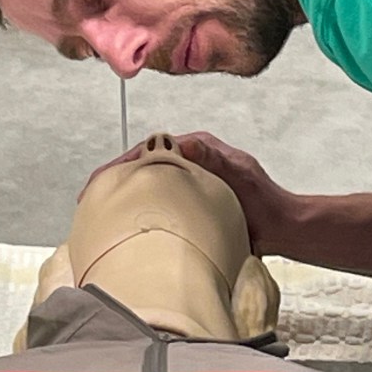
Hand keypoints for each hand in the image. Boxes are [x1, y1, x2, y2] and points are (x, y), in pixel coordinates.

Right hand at [79, 131, 301, 255]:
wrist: (284, 228)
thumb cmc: (265, 203)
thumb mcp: (240, 175)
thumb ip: (214, 158)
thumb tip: (184, 143)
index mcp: (199, 148)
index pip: (151, 149)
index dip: (123, 163)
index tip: (102, 179)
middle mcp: (191, 160)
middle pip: (143, 164)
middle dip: (114, 178)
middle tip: (88, 198)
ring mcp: (189, 182)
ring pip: (148, 184)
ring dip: (123, 193)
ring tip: (98, 210)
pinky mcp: (192, 202)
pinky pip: (159, 202)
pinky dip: (139, 208)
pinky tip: (126, 224)